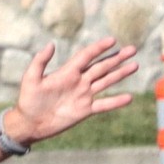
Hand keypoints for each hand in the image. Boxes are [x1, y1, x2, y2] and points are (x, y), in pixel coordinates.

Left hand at [9, 36, 139, 144]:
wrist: (30, 123)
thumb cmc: (28, 100)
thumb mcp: (31, 78)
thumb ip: (40, 61)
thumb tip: (51, 44)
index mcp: (67, 72)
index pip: (86, 56)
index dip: (99, 48)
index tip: (112, 40)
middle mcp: (79, 81)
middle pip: (101, 66)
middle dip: (117, 58)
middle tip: (132, 49)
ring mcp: (83, 95)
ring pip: (106, 82)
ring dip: (120, 74)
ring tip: (135, 65)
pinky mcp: (85, 110)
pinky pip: (104, 105)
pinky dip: (116, 102)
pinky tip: (129, 97)